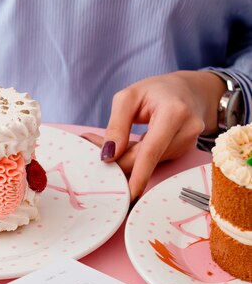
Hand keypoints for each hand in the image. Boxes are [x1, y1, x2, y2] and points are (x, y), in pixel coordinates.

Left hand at [82, 70, 224, 200]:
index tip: (127, 193)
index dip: (138, 174)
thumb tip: (108, 155)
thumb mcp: (129, 96)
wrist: (191, 91)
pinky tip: (128, 145)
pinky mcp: (183, 152)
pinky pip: (154, 160)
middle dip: (119, 160)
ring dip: (127, 157)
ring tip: (111, 140)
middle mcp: (187, 131)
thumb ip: (117, 125)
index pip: (152, 150)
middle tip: (91, 143)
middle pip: (147, 160)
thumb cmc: (157, 90)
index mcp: (174, 113)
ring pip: (149, 162)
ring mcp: (187, 144)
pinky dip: (138, 157)